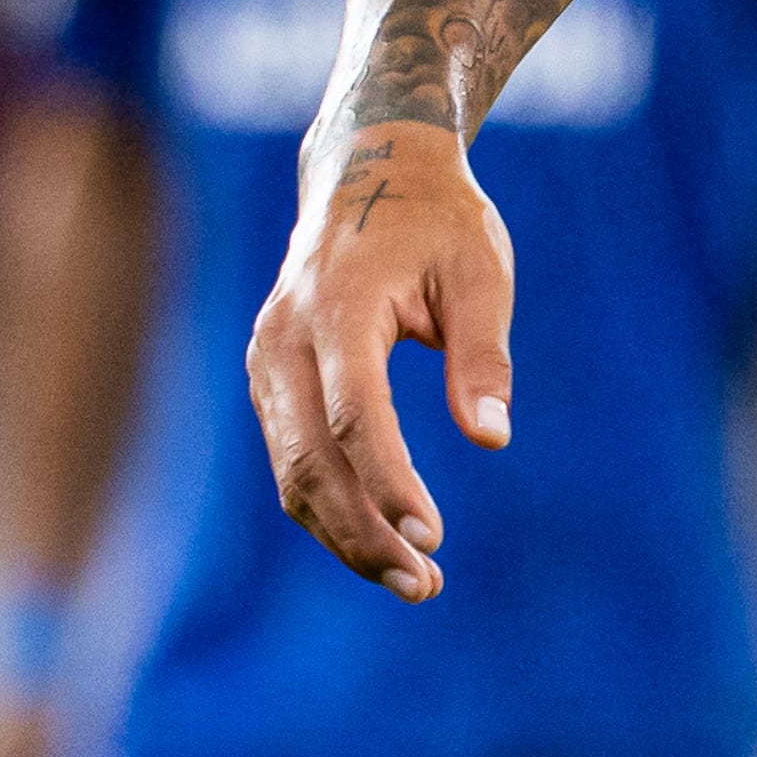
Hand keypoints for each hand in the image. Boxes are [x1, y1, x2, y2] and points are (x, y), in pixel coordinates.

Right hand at [243, 118, 515, 601]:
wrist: (370, 173)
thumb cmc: (439, 221)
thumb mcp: (481, 270)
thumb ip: (483, 353)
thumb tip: (490, 439)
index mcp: (338, 305)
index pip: (355, 415)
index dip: (389, 482)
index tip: (433, 535)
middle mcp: (283, 340)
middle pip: (309, 461)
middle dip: (363, 532)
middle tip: (426, 584)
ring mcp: (266, 364)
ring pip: (292, 472)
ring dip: (344, 533)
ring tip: (414, 578)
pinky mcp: (270, 382)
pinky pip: (292, 458)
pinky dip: (329, 505)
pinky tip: (379, 539)